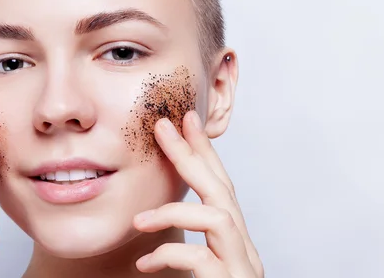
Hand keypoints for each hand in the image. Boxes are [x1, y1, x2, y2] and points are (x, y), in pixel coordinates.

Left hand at [133, 110, 263, 276]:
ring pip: (218, 218)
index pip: (222, 188)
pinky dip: (169, 253)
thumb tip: (147, 222)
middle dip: (191, 155)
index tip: (187, 121)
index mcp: (236, 244)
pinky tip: (145, 263)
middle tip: (163, 127)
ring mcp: (242, 268)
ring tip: (138, 221)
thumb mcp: (200, 271)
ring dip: (174, 212)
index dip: (205, 152)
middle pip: (222, 190)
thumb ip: (189, 248)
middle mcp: (245, 252)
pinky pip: (201, 257)